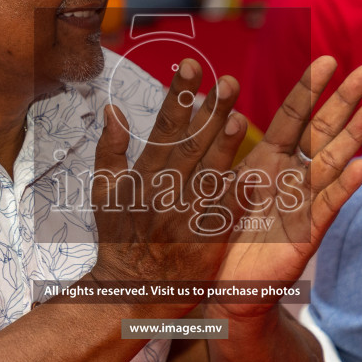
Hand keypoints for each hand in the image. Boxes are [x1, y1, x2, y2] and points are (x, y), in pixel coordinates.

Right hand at [87, 60, 247, 315]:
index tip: (192, 67)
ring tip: (240, 118)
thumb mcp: (104, 193)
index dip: (178, 97)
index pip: (162, 128)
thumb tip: (113, 107)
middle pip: (190, 148)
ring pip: (208, 178)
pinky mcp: (203, 245)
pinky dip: (238, 200)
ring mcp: (183, 220)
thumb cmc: (117, 238)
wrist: (129, 294)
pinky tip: (257, 178)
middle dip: (209, 113)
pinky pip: (223, 219)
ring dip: (224, 149)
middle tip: (229, 83)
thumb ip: (110, 149)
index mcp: (141, 177)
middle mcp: (162, 194)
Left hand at [205, 58, 361, 321]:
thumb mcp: (218, 185)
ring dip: (354, 136)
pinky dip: (344, 187)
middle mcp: (292, 176)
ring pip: (332, 162)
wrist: (223, 286)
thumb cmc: (222, 235)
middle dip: (344, 100)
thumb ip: (224, 152)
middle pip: (323, 130)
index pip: (293, 116)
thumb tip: (228, 111)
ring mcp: (304, 202)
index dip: (309, 89)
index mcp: (269, 161)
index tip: (327, 59)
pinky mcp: (307, 232)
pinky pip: (327, 205)